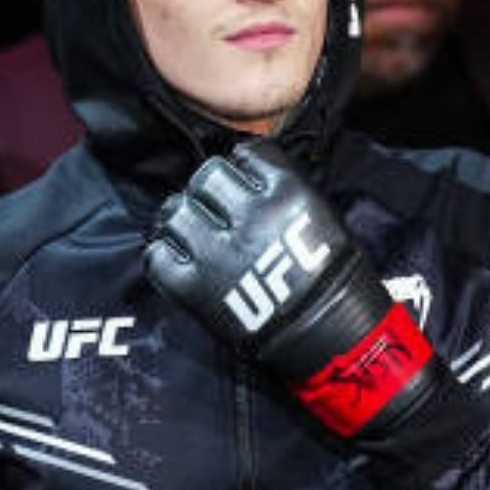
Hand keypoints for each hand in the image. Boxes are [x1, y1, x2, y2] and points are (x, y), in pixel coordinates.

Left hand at [144, 141, 438, 437]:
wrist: (329, 335)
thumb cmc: (331, 276)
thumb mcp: (321, 217)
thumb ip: (282, 192)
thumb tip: (247, 179)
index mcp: (288, 194)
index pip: (248, 154)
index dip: (244, 168)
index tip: (246, 183)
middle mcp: (249, 216)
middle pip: (207, 177)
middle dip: (211, 191)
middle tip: (218, 210)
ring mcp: (216, 252)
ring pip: (174, 211)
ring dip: (184, 220)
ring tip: (197, 235)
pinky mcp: (192, 287)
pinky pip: (158, 256)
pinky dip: (167, 257)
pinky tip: (184, 262)